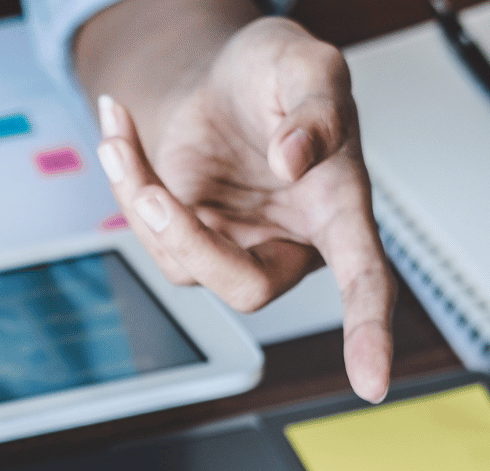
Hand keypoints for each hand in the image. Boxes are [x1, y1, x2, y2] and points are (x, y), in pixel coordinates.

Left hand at [89, 17, 394, 401]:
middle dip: (191, 246)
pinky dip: (123, 183)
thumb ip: (317, 110)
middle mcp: (289, 240)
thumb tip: (295, 162)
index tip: (372, 384)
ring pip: (183, 264)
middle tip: (154, 194)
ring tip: (118, 134)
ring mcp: (235, 244)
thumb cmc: (280, 76)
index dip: (369, 332)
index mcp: (339, 207)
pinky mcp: (188, 235)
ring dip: (138, 201)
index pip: (365, 280)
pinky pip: (149, 232)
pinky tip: (117, 132)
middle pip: (249, 288)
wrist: (227, 70)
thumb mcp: (309, 66)